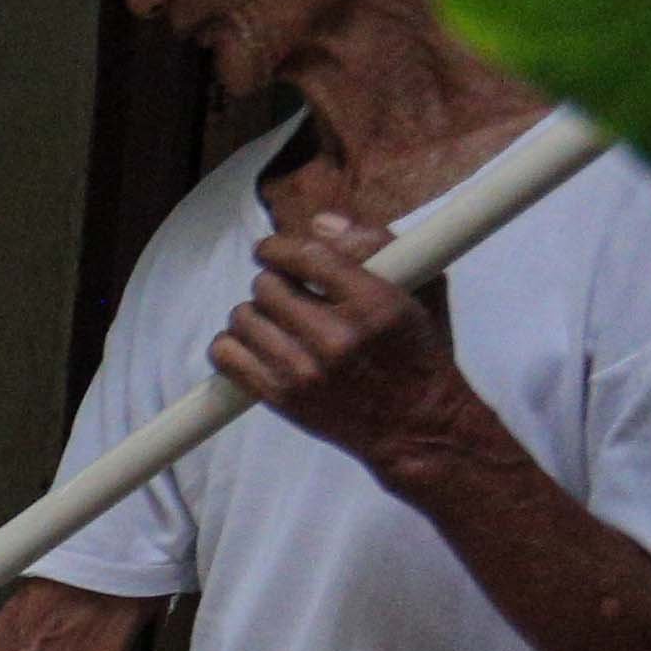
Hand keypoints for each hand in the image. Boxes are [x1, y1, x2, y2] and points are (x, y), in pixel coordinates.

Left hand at [214, 212, 484, 479]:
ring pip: (243, 317)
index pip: (306, 256)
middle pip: (267, 285)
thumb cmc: (420, 352)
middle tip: (287, 294)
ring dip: (254, 314)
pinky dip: (231, 344)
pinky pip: (228, 356)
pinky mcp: (282, 398)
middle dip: (274, 283)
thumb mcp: (422, 287)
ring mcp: (304, 370)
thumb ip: (375, 244)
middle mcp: (336, 336)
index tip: (271, 250)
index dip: (278, 247)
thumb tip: (318, 223)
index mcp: (374, 302)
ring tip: (274, 321)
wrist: (417, 427)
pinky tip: (253, 343)